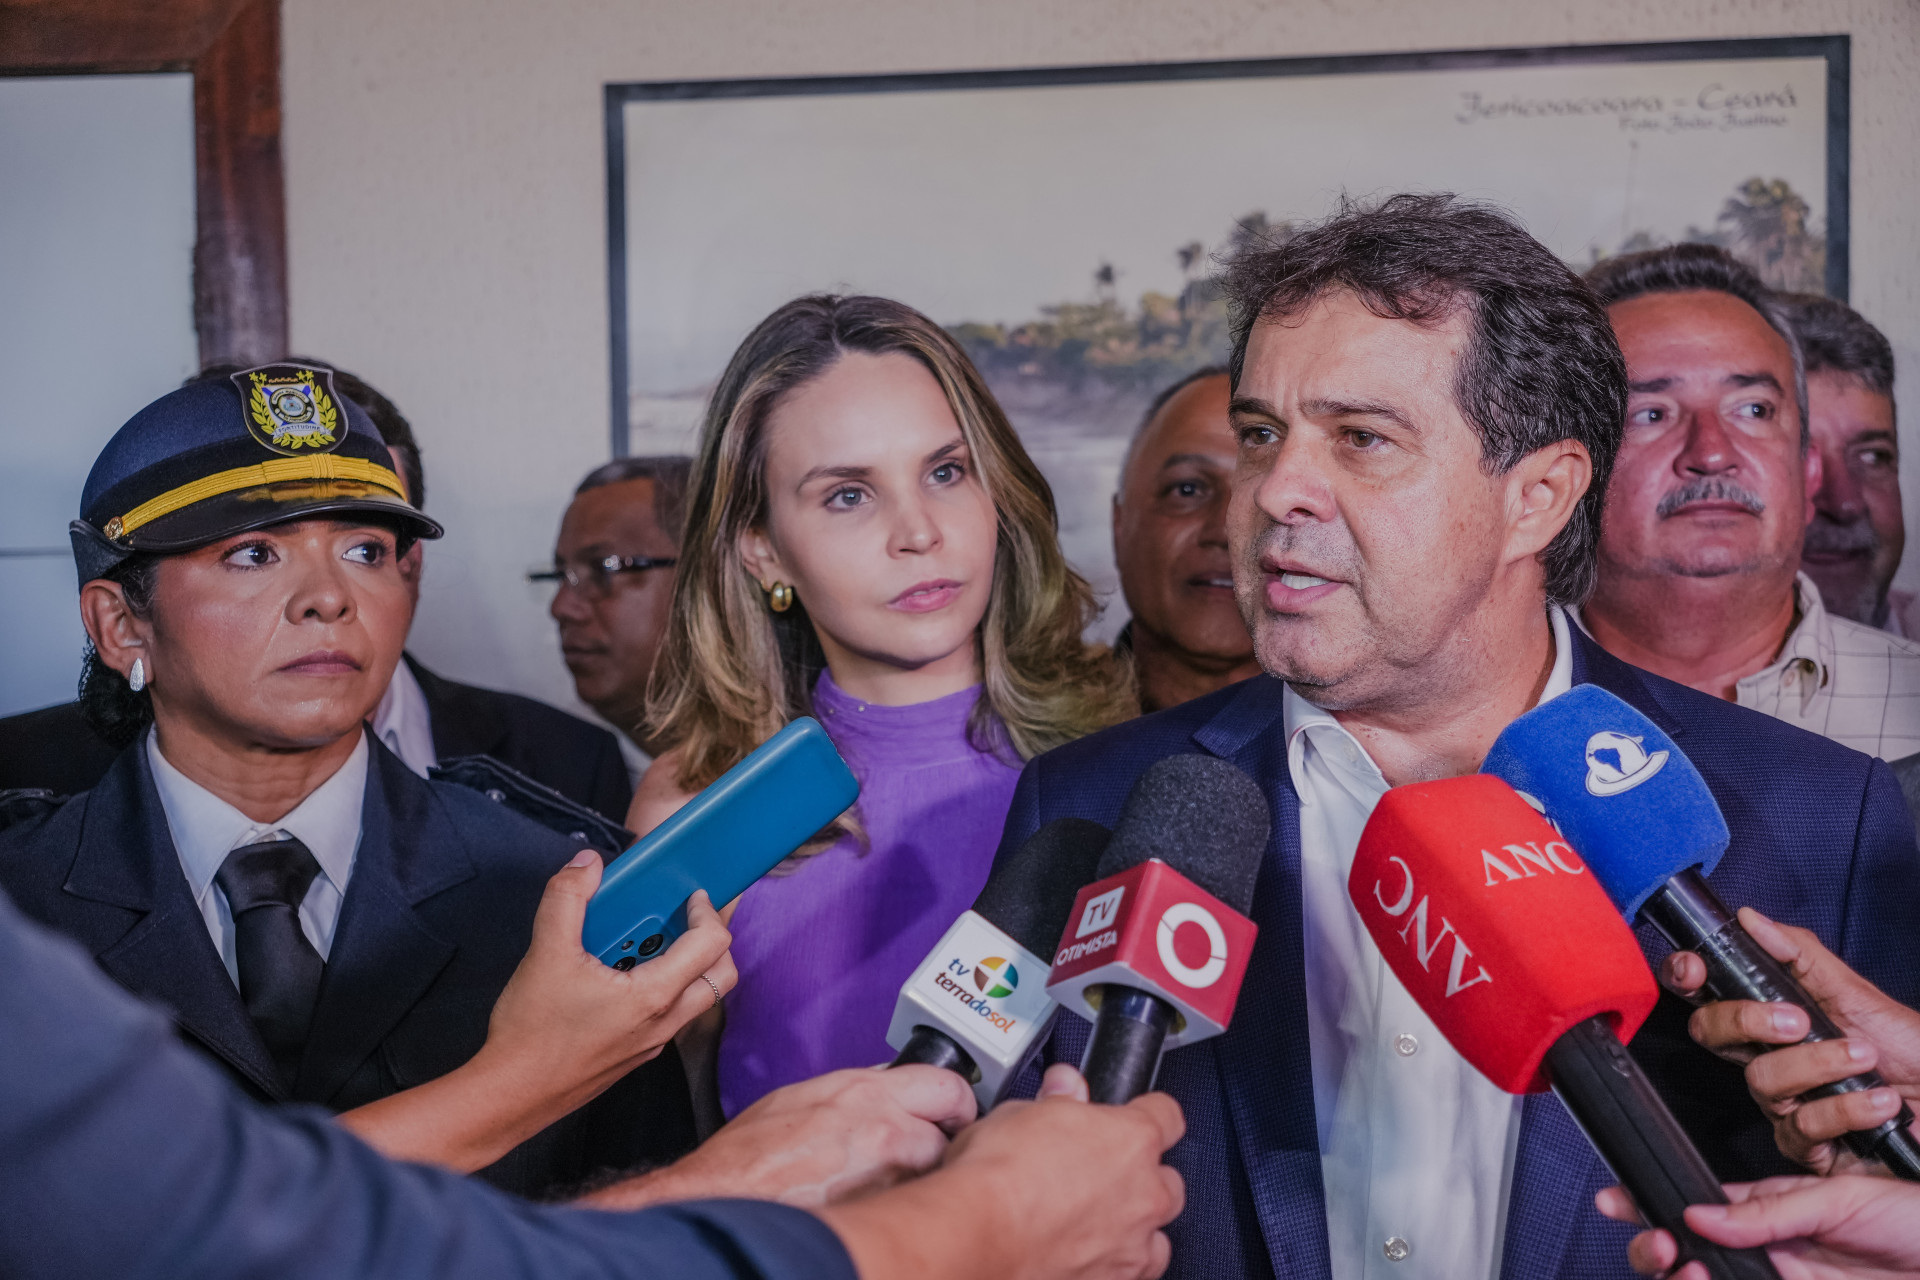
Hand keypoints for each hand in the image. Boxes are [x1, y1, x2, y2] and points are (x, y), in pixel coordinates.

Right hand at [338, 852, 734, 1170]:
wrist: (511, 1094)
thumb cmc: (532, 1032)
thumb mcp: (546, 952)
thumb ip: (567, 898)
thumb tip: (587, 864)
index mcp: (655, 996)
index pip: (711, 945)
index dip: (707, 912)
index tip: (690, 895)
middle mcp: (664, 1023)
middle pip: (721, 977)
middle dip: (710, 941)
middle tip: (678, 919)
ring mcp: (652, 1043)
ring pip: (695, 999)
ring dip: (683, 965)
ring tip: (639, 943)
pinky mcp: (635, 1055)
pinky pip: (667, 1016)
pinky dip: (659, 988)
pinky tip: (615, 976)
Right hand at [583, 1063, 976, 1209]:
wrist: (718, 1205)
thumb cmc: (746, 1160)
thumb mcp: (801, 1099)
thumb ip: (855, 1092)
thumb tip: (887, 1088)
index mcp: (866, 1093)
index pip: (947, 1086)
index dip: (954, 1104)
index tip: (953, 1114)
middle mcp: (888, 1130)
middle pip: (952, 1134)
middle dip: (942, 1144)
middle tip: (925, 1157)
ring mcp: (889, 1177)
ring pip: (936, 1174)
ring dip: (922, 1180)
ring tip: (888, 1189)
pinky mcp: (883, 1216)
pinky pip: (911, 1209)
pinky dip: (903, 1210)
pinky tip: (876, 1211)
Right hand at [819, 1064, 1186, 1279]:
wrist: (977, 1234)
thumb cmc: (997, 1178)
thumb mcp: (1020, 1112)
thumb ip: (1058, 1101)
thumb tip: (1065, 1088)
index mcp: (1131, 1139)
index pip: (1166, 1115)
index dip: (1145, 1112)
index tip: (1129, 1116)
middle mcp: (1144, 1193)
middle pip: (1167, 1179)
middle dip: (1140, 1175)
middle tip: (1098, 1170)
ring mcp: (1134, 1243)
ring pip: (1156, 1232)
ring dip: (1133, 1223)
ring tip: (1092, 1217)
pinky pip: (1135, 1270)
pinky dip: (1116, 1260)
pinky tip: (1087, 1250)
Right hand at [1597, 1176, 1919, 1279]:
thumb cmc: (1916, 1223)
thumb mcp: (1844, 1199)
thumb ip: (1771, 1210)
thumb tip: (1701, 1214)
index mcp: (1770, 1211)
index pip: (1696, 1205)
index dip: (1648, 1201)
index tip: (1615, 1200)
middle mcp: (1765, 1252)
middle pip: (1685, 1254)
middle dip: (1653, 1248)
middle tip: (1662, 1246)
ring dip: (1681, 1278)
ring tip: (1691, 1273)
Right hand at [1658, 908, 1919, 1173]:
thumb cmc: (1907, 1051)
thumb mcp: (1859, 993)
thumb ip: (1800, 955)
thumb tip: (1752, 919)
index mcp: (1772, 1017)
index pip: (1708, 994)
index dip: (1687, 978)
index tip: (1695, 969)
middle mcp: (1769, 1059)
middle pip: (1712, 1035)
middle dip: (1746, 1020)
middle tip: (1795, 1020)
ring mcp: (1784, 1104)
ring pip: (1761, 1081)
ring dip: (1818, 1065)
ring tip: (1864, 1058)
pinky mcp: (1808, 1147)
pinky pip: (1801, 1129)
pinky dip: (1846, 1110)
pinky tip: (1879, 1101)